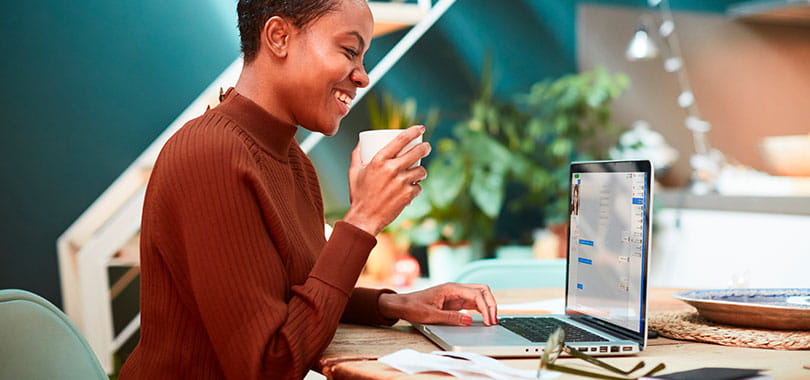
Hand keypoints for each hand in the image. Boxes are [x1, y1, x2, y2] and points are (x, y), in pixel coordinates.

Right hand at [344, 125, 430, 235]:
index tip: (420, 128)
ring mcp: (401, 182)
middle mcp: (392, 169)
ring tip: (418, 173)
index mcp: (379, 160)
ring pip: (421, 171)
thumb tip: (362, 141)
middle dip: (425, 147)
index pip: (401, 139)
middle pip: (417, 152)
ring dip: (421, 171)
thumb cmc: (359, 194)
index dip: (414, 131)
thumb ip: (357, 154)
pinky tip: (411, 190)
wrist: (364, 218)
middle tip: (426, 147)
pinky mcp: (408, 195)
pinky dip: (416, 188)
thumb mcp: (354, 171)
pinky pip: (419, 187)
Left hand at [378, 283, 497, 325]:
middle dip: (491, 304)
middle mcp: (456, 289)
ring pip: (479, 295)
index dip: (485, 307)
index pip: (476, 293)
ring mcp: (456, 294)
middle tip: (494, 320)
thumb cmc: (413, 307)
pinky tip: (484, 318)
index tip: (488, 320)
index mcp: (451, 288)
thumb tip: (469, 320)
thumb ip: (451, 317)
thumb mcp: (431, 315)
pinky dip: (481, 309)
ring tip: (491, 321)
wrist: (403, 305)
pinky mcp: (455, 301)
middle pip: (482, 290)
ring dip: (487, 306)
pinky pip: (473, 302)